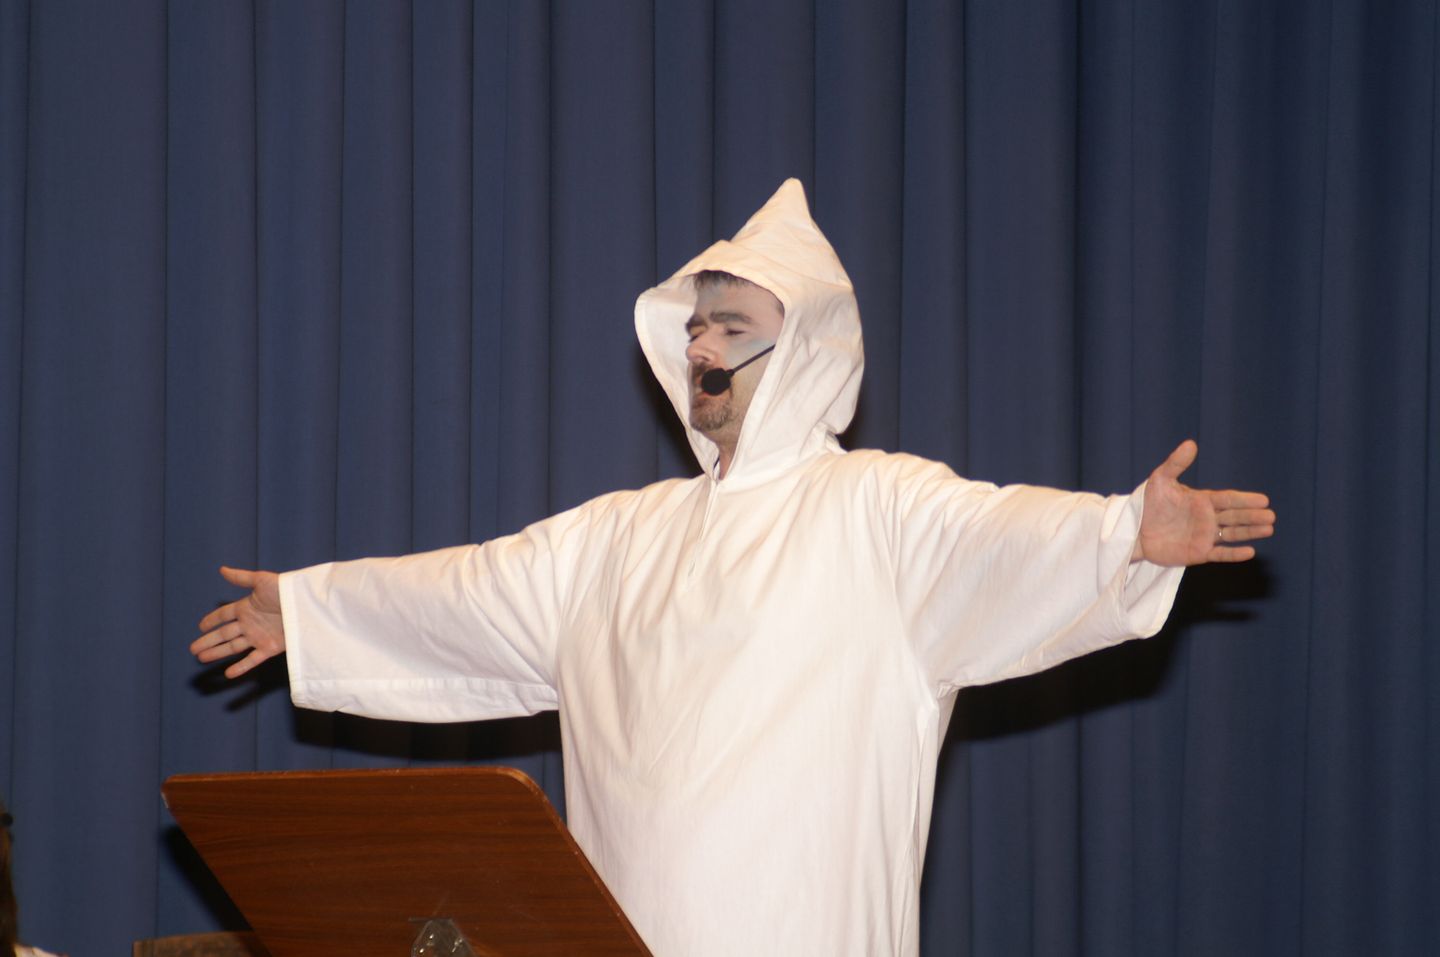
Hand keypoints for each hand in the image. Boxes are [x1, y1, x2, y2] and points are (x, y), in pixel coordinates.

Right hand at [192, 566, 286, 678]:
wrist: (306, 605)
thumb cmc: (286, 589)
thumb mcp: (262, 581)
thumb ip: (241, 578)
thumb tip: (221, 569)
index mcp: (247, 607)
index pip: (224, 615)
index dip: (212, 620)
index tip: (200, 626)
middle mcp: (250, 623)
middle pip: (224, 634)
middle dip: (208, 641)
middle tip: (192, 648)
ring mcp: (259, 636)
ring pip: (233, 647)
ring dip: (217, 653)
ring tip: (201, 658)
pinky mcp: (270, 648)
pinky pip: (252, 660)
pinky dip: (240, 667)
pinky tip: (228, 674)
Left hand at [1134, 440, 1274, 565]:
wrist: (1134, 530)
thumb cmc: (1147, 504)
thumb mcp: (1160, 480)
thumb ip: (1176, 463)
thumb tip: (1191, 443)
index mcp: (1202, 501)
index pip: (1228, 499)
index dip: (1245, 500)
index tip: (1264, 499)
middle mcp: (1207, 518)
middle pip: (1234, 516)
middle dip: (1252, 516)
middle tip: (1271, 516)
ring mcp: (1204, 536)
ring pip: (1232, 534)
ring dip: (1250, 532)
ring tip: (1268, 529)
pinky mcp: (1198, 553)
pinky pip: (1219, 554)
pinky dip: (1234, 554)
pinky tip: (1250, 552)